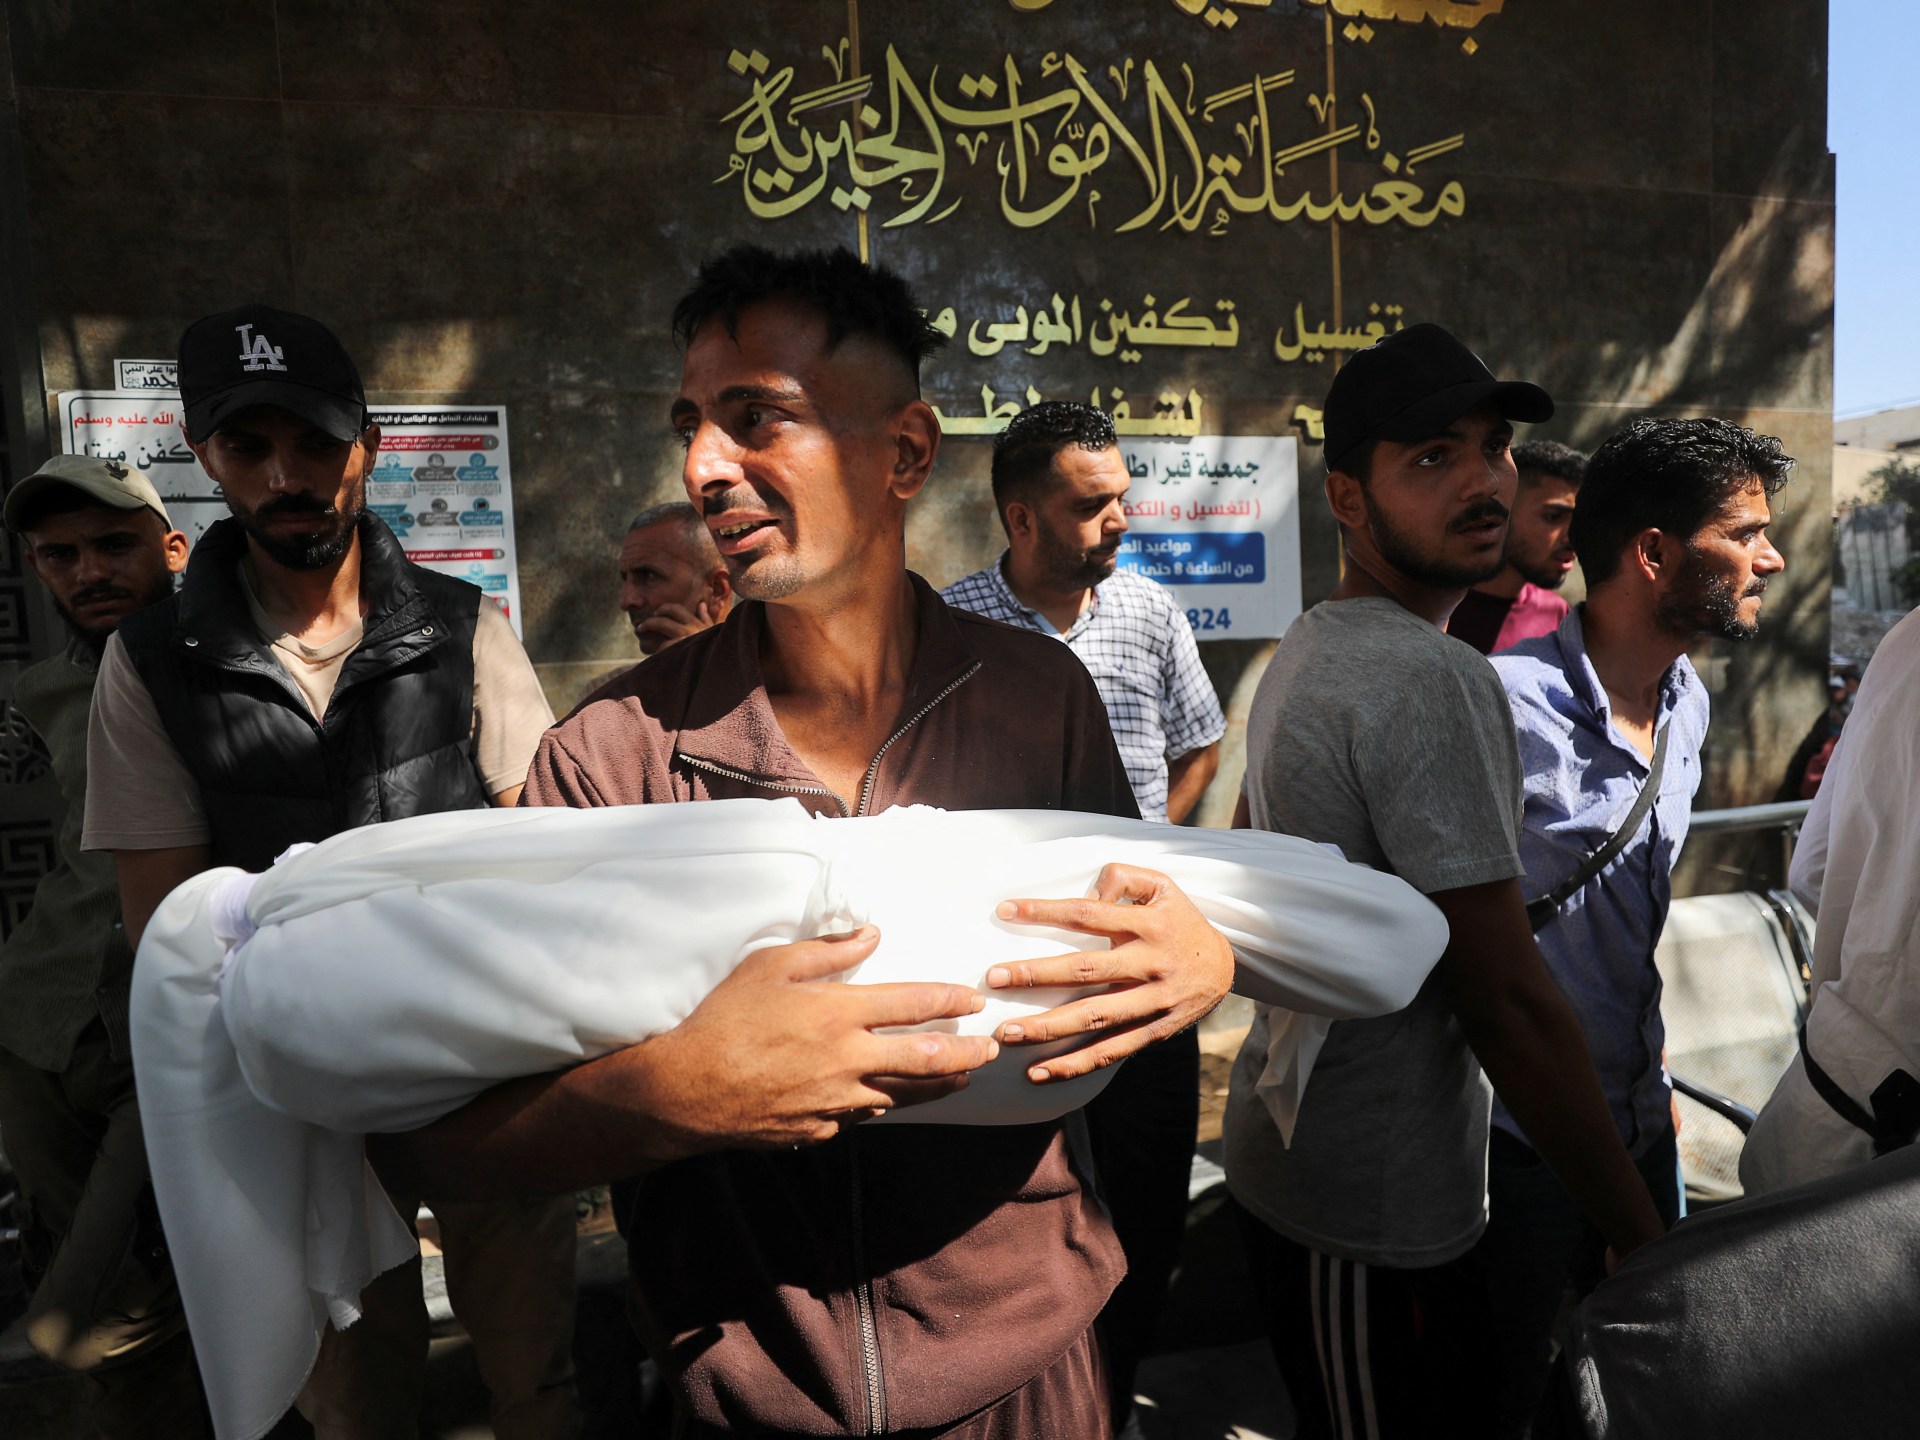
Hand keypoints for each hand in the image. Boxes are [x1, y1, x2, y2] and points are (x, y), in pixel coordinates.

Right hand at [632, 925, 997, 1150]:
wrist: (687, 1091)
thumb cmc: (725, 1020)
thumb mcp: (770, 966)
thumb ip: (826, 950)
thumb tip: (870, 935)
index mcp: (838, 1014)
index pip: (913, 1004)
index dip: (950, 999)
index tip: (973, 997)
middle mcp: (847, 1060)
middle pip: (926, 1057)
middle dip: (967, 1052)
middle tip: (991, 1048)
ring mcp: (837, 1102)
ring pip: (903, 1094)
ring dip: (937, 1085)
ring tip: (960, 1078)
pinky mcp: (820, 1130)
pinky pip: (861, 1117)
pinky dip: (880, 1104)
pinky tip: (890, 1098)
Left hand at [636, 600, 720, 651]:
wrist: (716, 669)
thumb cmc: (712, 651)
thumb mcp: (711, 632)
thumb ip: (705, 618)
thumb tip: (701, 604)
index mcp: (697, 624)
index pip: (677, 609)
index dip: (665, 608)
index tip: (656, 612)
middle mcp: (690, 629)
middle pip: (664, 619)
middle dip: (650, 621)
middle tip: (641, 626)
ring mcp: (683, 640)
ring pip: (661, 629)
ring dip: (647, 628)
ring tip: (640, 633)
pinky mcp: (678, 651)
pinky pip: (661, 646)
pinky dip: (654, 648)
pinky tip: (649, 651)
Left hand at [986, 864, 1233, 1082]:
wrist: (1225, 968)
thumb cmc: (1179, 920)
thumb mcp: (1162, 885)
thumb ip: (1123, 877)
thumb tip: (1088, 889)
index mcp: (1149, 924)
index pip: (1087, 914)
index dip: (1045, 912)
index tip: (1004, 911)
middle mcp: (1151, 963)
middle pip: (1086, 970)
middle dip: (1036, 975)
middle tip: (993, 979)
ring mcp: (1153, 1002)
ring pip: (1095, 1017)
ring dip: (1048, 1028)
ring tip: (1006, 1033)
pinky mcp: (1154, 1032)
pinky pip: (1111, 1051)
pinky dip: (1075, 1065)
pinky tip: (1039, 1072)